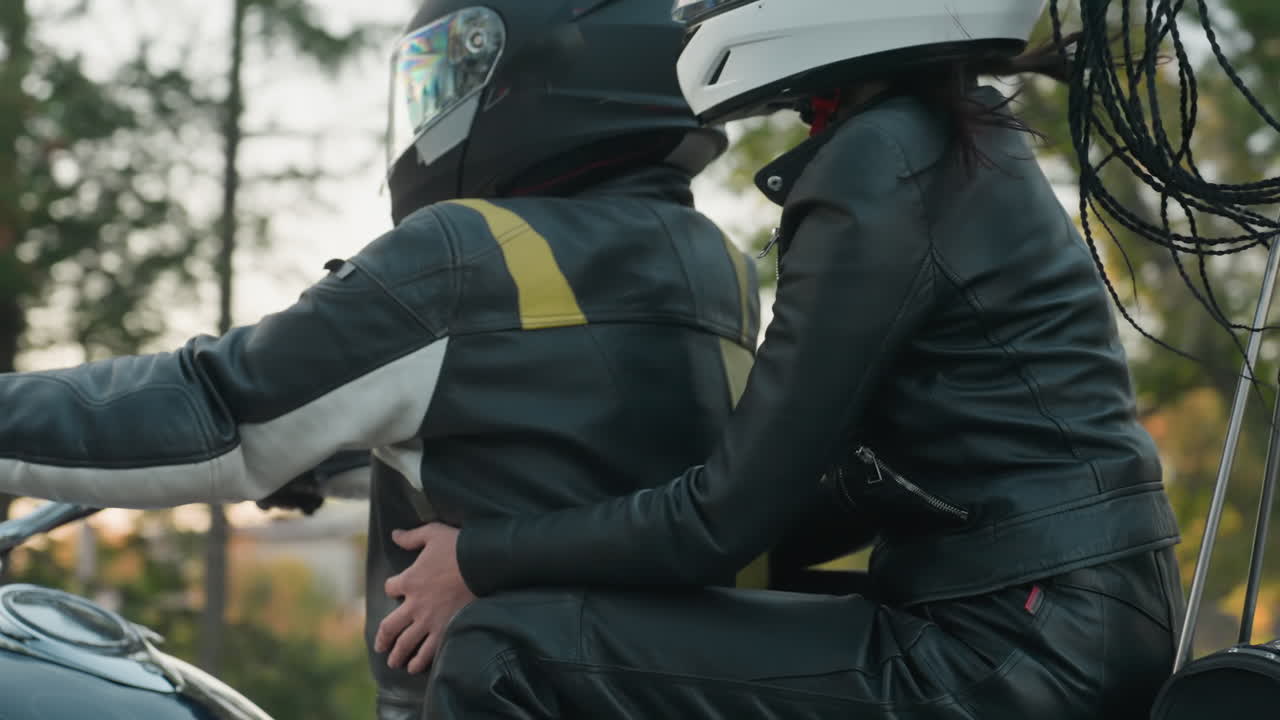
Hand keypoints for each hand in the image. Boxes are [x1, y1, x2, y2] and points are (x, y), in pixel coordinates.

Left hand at [374, 523, 475, 673]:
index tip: (395, 589)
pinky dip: (420, 661)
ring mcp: (429, 621)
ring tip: (394, 663)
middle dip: (383, 638)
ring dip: (398, 655)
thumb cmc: (458, 547)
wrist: (483, 564)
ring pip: (406, 644)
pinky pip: (428, 651)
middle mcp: (414, 605)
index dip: (392, 588)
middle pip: (390, 626)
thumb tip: (394, 534)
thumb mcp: (432, 534)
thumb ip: (412, 537)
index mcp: (409, 580)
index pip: (390, 588)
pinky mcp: (446, 630)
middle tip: (380, 647)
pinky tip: (416, 667)